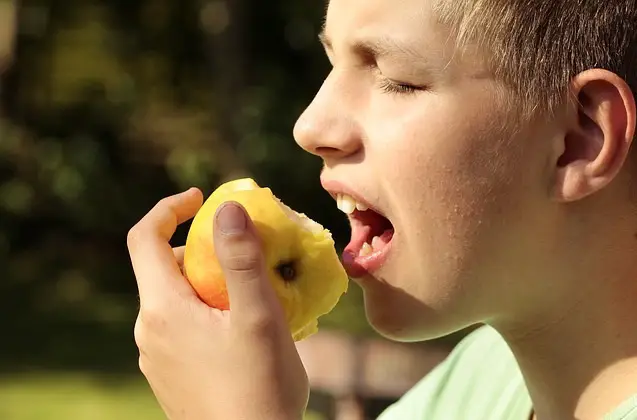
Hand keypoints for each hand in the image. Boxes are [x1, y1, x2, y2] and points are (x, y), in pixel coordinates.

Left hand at [127, 188, 308, 419]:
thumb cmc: (259, 386)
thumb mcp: (258, 317)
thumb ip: (241, 259)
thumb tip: (227, 208)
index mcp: (163, 309)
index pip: (145, 239)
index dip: (168, 208)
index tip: (201, 199)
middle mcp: (149, 331)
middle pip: (163, 268)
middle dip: (199, 248)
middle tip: (242, 248)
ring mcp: (156, 357)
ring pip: (175, 299)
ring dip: (206, 280)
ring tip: (249, 290)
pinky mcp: (170, 375)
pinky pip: (180, 325)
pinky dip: (205, 308)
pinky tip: (241, 327)